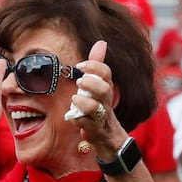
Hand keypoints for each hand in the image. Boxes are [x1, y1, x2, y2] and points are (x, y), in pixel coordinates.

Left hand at [65, 40, 122, 154]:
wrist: (109, 139)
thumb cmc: (100, 110)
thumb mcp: (99, 87)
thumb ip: (97, 67)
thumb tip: (101, 42)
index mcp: (106, 88)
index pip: (106, 72)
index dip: (94, 66)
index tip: (80, 64)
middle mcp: (106, 101)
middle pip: (104, 88)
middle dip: (91, 83)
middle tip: (79, 81)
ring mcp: (101, 117)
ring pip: (95, 108)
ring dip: (84, 102)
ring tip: (75, 98)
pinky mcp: (95, 131)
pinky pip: (87, 125)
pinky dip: (78, 120)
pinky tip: (72, 117)